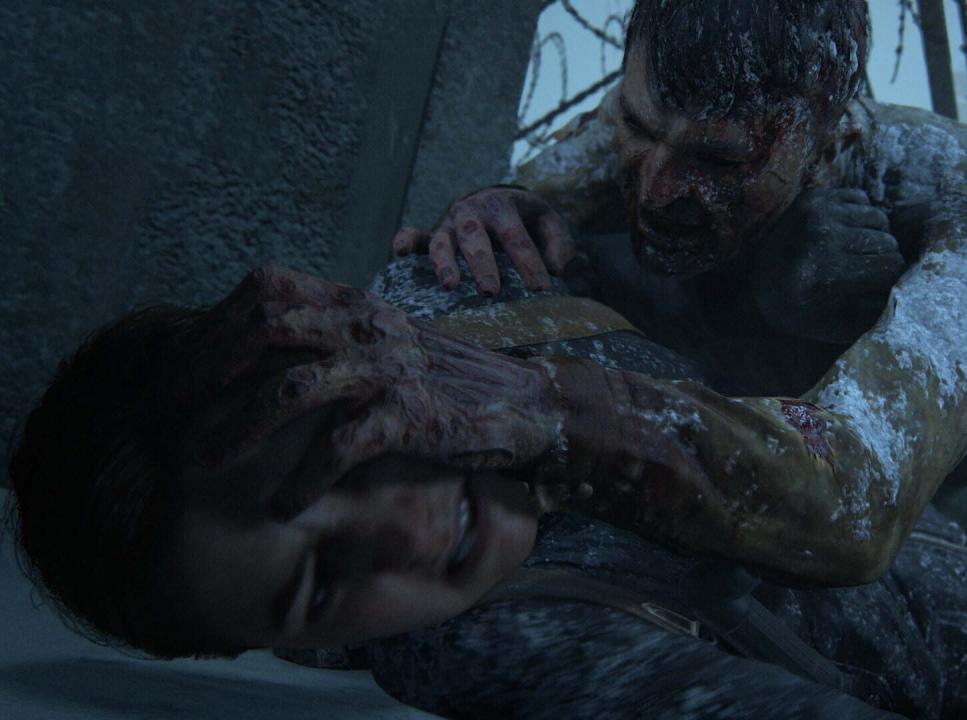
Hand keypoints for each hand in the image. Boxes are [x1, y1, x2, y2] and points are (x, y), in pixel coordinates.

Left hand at [169, 266, 562, 518]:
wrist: (526, 406)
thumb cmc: (446, 384)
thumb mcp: (385, 348)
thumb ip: (330, 344)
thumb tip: (254, 363)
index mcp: (357, 304)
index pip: (268, 288)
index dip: (214, 324)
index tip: (180, 369)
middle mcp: (369, 326)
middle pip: (265, 328)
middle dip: (206, 372)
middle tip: (172, 415)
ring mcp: (389, 369)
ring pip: (289, 388)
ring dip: (237, 429)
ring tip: (205, 463)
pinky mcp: (410, 415)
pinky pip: (338, 446)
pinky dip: (302, 479)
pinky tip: (283, 506)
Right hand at [393, 186, 575, 295]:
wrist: (499, 199)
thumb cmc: (529, 219)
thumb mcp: (550, 222)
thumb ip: (559, 243)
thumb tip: (555, 268)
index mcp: (503, 206)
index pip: (516, 237)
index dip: (528, 262)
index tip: (540, 288)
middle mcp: (473, 212)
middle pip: (476, 237)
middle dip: (483, 264)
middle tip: (491, 292)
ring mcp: (450, 223)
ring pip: (443, 241)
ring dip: (444, 263)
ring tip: (449, 287)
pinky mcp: (434, 234)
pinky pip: (415, 235)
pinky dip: (405, 241)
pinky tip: (398, 253)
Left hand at [753, 188, 903, 340]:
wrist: (759, 281)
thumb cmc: (805, 311)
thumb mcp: (839, 326)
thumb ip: (877, 315)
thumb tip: (912, 295)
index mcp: (824, 274)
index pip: (890, 268)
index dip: (892, 281)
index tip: (883, 289)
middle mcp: (818, 238)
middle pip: (888, 243)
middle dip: (885, 260)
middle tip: (866, 274)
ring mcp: (814, 213)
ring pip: (879, 219)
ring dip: (876, 237)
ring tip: (857, 254)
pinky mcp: (811, 197)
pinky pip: (863, 199)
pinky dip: (861, 218)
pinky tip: (844, 235)